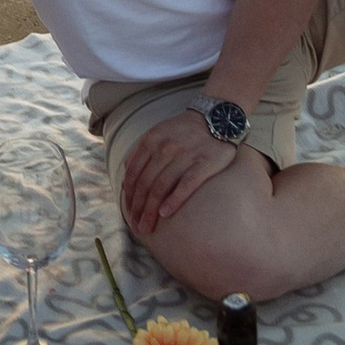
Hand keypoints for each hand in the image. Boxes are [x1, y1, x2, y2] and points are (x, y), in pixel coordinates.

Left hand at [120, 109, 239, 237]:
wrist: (217, 117)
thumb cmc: (185, 130)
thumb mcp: (158, 133)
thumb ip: (141, 152)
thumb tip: (126, 177)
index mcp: (151, 141)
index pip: (134, 174)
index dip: (130, 196)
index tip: (129, 214)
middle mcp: (165, 148)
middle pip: (146, 184)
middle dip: (139, 208)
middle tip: (138, 227)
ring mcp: (185, 155)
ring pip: (161, 187)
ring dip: (151, 210)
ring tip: (148, 226)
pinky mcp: (204, 163)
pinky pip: (186, 184)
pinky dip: (174, 200)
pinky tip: (166, 214)